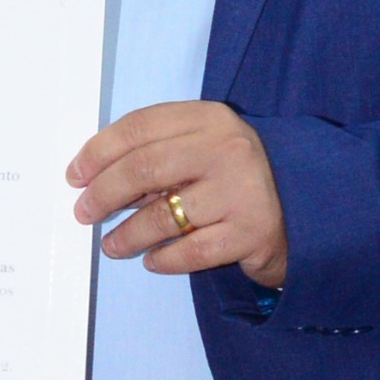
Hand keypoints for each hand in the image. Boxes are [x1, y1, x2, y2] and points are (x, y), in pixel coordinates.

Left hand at [69, 99, 286, 282]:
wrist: (304, 209)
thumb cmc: (235, 179)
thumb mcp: (202, 150)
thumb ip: (159, 154)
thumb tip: (96, 179)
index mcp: (209, 119)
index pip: (139, 127)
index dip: (98, 151)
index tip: (75, 175)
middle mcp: (227, 148)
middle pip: (144, 168)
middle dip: (104, 193)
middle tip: (84, 213)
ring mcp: (241, 190)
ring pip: (163, 215)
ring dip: (127, 234)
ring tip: (111, 245)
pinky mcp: (250, 232)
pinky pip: (190, 251)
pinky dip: (163, 259)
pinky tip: (152, 260)